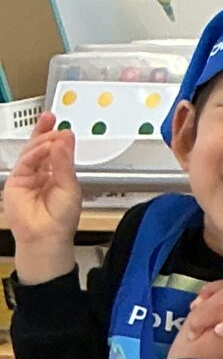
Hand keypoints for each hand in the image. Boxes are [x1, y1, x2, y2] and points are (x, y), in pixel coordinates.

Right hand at [3, 111, 83, 280]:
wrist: (47, 238)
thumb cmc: (61, 220)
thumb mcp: (69, 186)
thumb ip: (64, 162)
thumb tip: (65, 139)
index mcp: (57, 174)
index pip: (56, 151)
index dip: (58, 137)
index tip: (65, 128)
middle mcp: (41, 173)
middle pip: (40, 146)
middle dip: (46, 131)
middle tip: (53, 120)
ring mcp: (27, 176)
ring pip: (31, 151)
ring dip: (42, 140)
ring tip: (53, 134)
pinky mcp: (16, 180)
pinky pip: (25, 162)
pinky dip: (35, 153)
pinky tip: (45, 147)